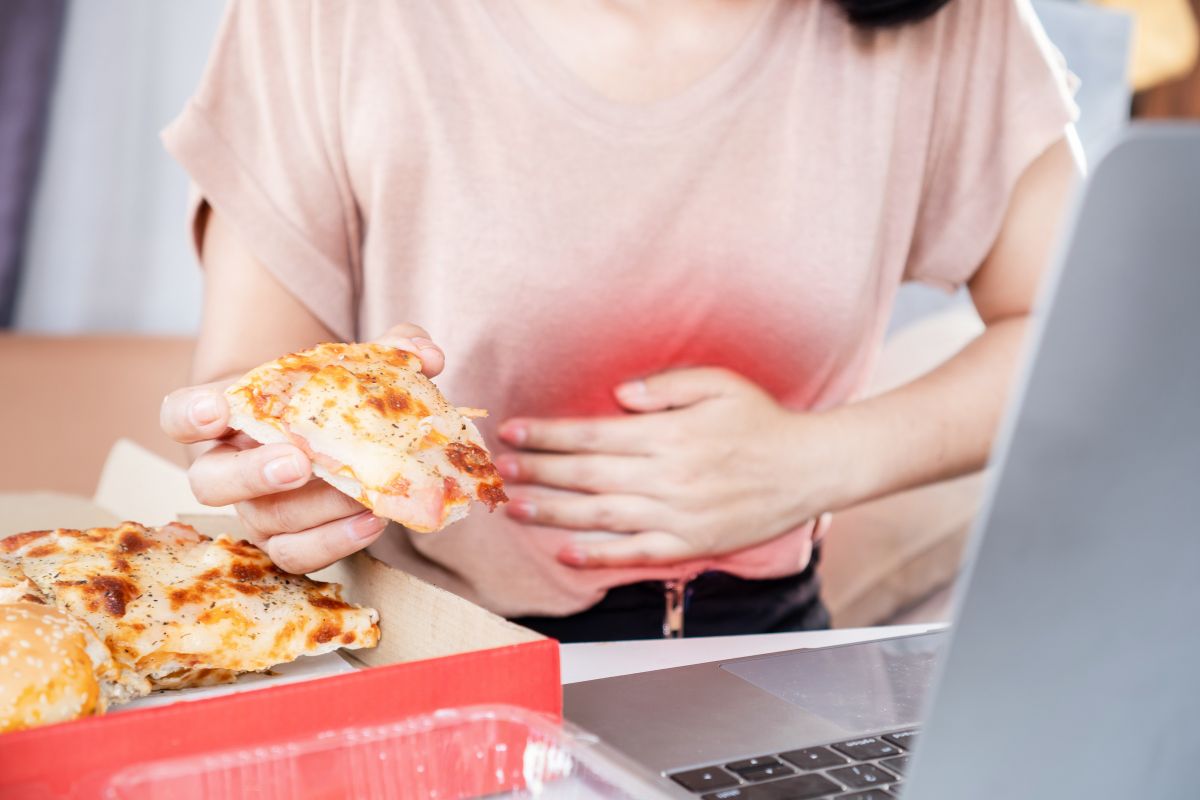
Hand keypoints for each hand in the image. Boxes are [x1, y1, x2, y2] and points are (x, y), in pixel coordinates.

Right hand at [160, 323, 444, 573]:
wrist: (333, 438)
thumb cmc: (329, 396)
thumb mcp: (355, 364)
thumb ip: (388, 349)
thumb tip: (426, 356)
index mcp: (225, 416)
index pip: (180, 415)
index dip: (190, 413)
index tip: (216, 408)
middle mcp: (227, 469)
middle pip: (212, 482)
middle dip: (253, 474)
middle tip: (298, 462)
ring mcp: (254, 511)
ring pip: (263, 522)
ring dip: (313, 509)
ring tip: (359, 493)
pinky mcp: (286, 543)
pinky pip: (298, 555)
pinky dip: (335, 542)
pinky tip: (372, 520)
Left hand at [496, 368, 842, 568]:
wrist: (810, 468)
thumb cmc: (763, 421)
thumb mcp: (719, 384)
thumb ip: (666, 386)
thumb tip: (619, 395)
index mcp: (669, 434)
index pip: (593, 434)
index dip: (548, 434)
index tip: (514, 431)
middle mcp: (668, 476)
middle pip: (587, 475)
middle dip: (538, 471)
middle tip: (500, 469)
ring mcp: (678, 515)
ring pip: (601, 516)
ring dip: (553, 513)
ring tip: (515, 507)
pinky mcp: (691, 544)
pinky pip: (636, 553)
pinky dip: (598, 555)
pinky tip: (565, 552)